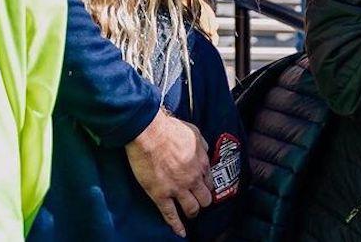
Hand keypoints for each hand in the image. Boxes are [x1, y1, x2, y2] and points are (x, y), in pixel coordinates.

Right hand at [125, 111, 212, 235]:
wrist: (149, 133)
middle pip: (205, 199)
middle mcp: (194, 178)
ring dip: (192, 212)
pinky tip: (181, 233)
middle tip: (197, 202)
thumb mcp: (194, 132)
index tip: (202, 189)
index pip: (210, 182)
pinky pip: (171, 215)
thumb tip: (205, 151)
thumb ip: (202, 145)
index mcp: (203, 163)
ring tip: (189, 214)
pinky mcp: (161, 195)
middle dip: (202, 201)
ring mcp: (178, 188)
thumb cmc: (170, 129)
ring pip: (192, 209)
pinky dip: (177, 226)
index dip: (206, 186)